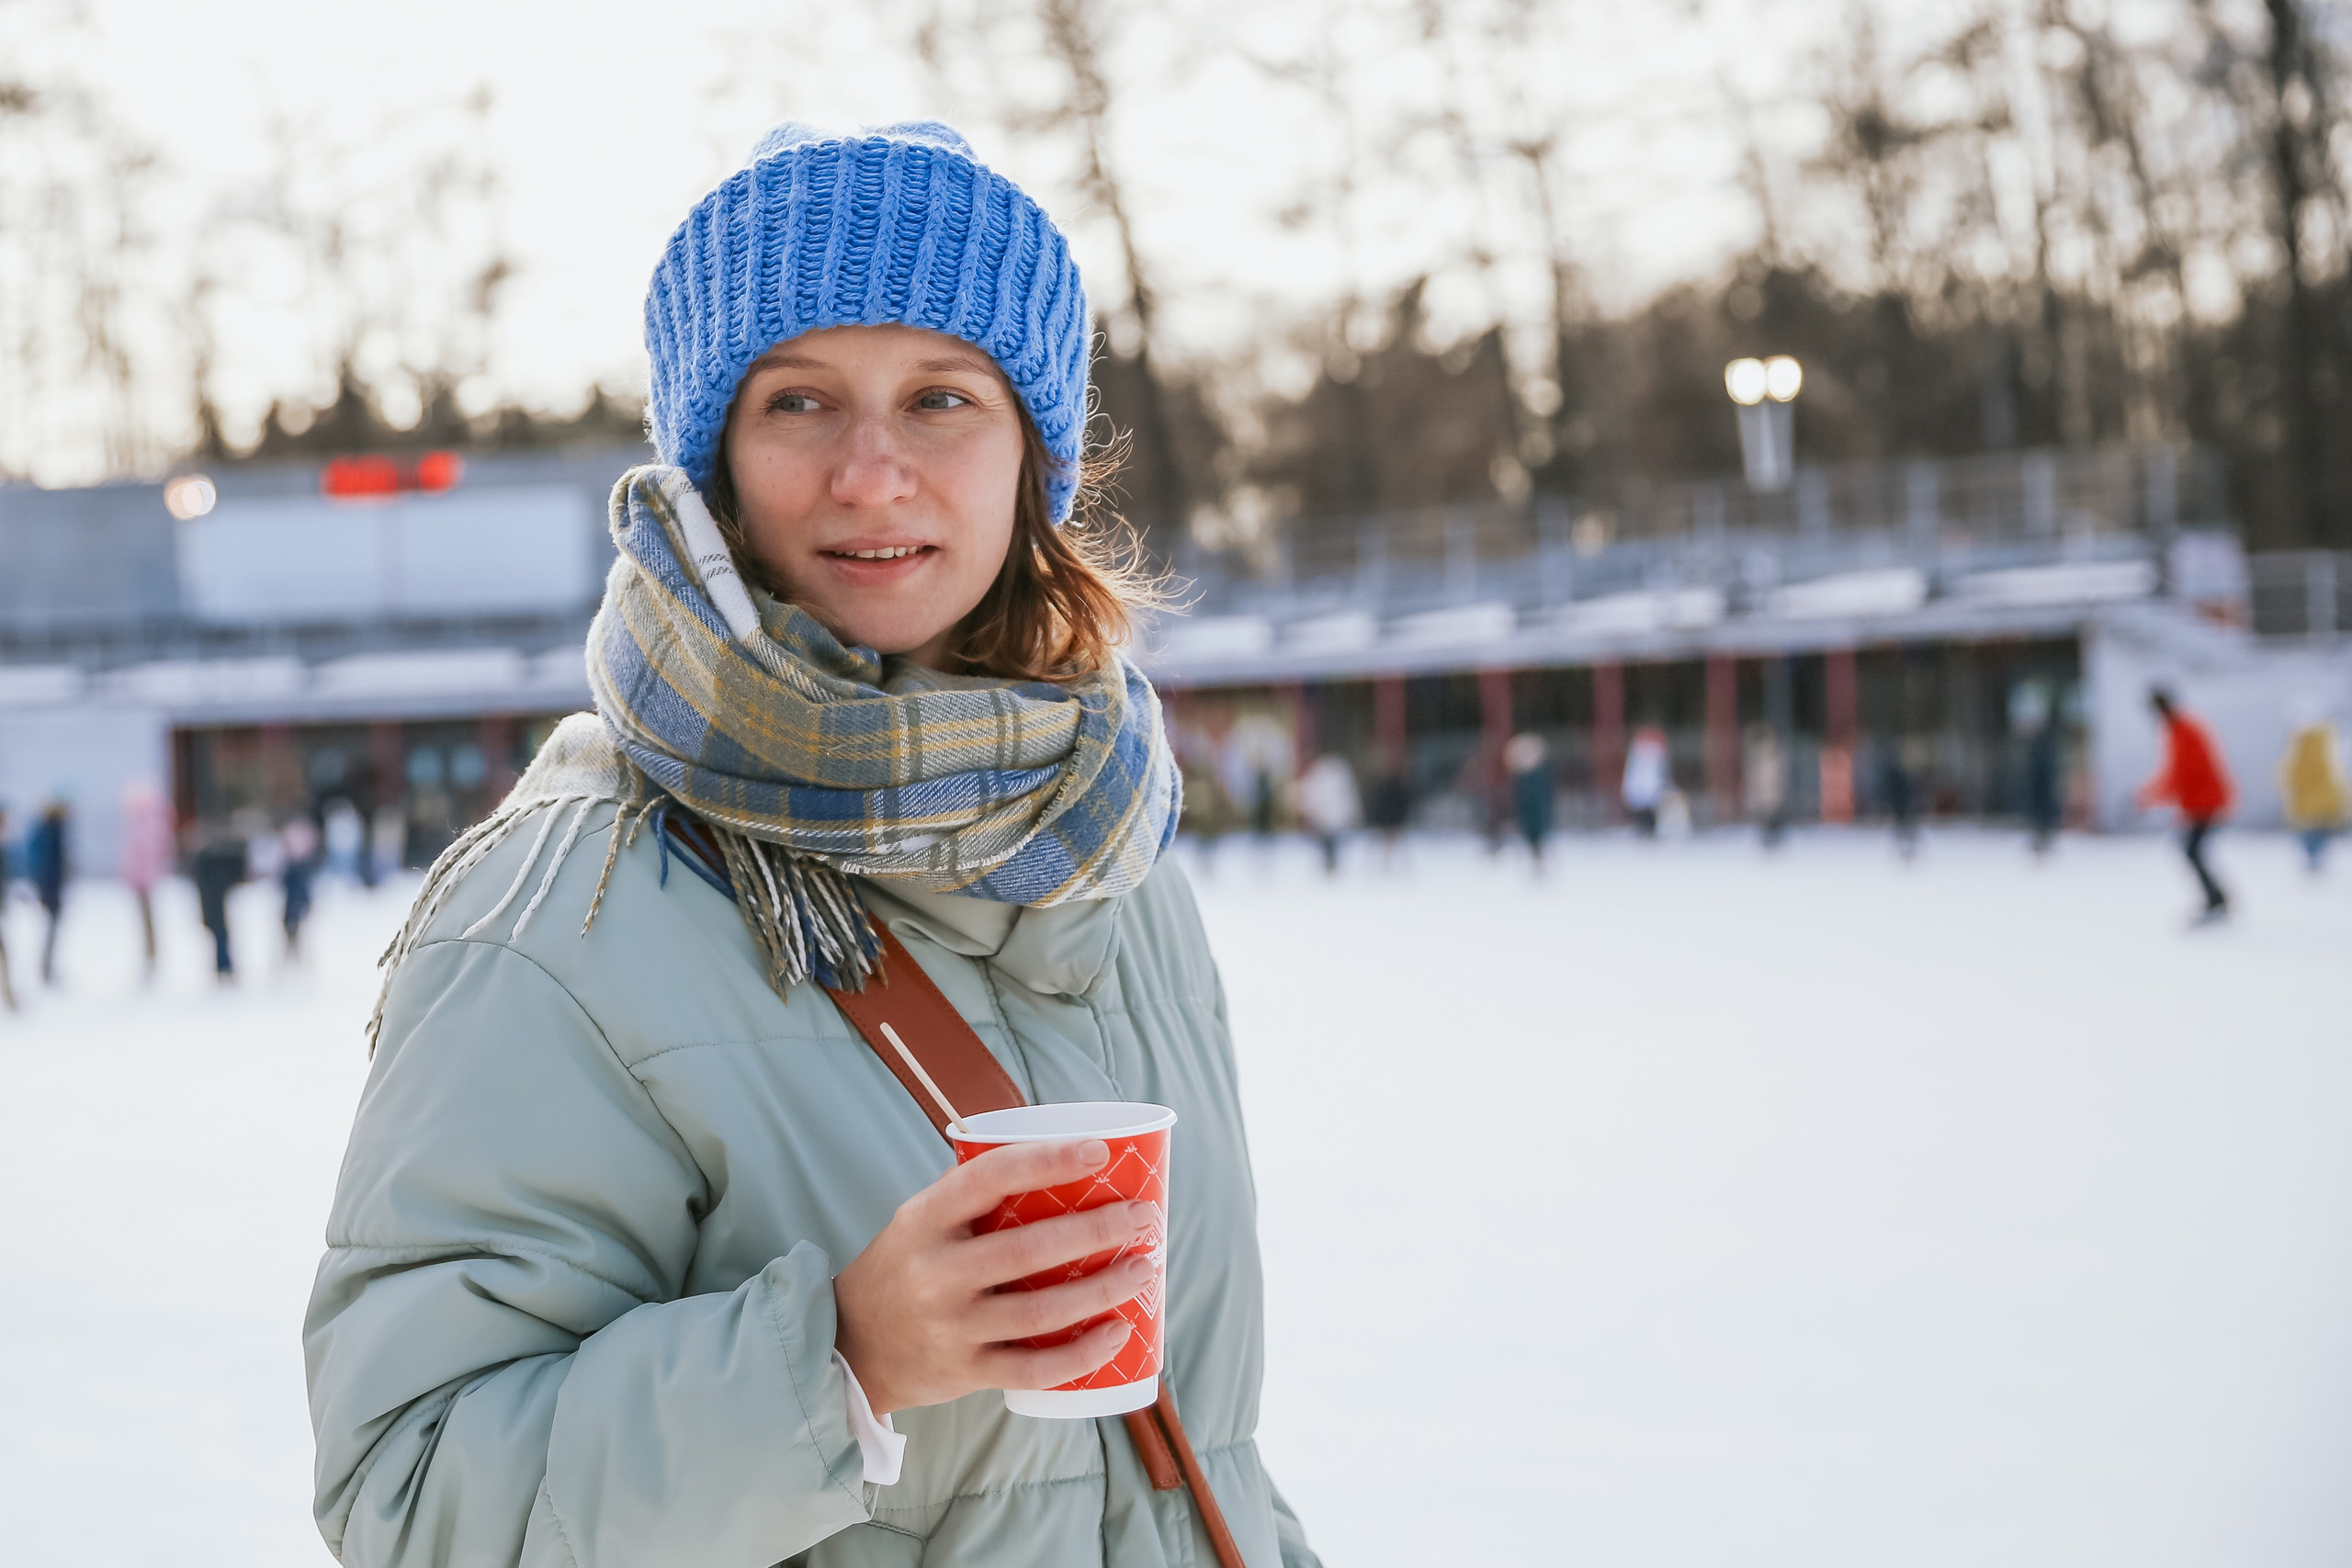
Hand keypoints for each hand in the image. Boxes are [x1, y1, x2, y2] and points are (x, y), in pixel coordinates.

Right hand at [833, 1139, 1155, 1416]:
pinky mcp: (966, 1372)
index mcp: (925, 1219)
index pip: (990, 1177)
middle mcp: (935, 1273)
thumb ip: (972, 1191)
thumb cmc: (905, 1265)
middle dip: (1097, 1231)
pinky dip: (1082, 1354)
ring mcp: (950, 1327)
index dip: (1048, 1160)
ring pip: (1040, 1311)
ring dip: (1102, 1290)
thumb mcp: (919, 1219)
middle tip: (1144, 1216)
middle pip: (1028, 1249)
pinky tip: (1119, 1333)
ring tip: (1144, 1268)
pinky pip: (1033, 1369)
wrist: (850, 1345)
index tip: (1101, 1151)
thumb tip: (1055, 1149)